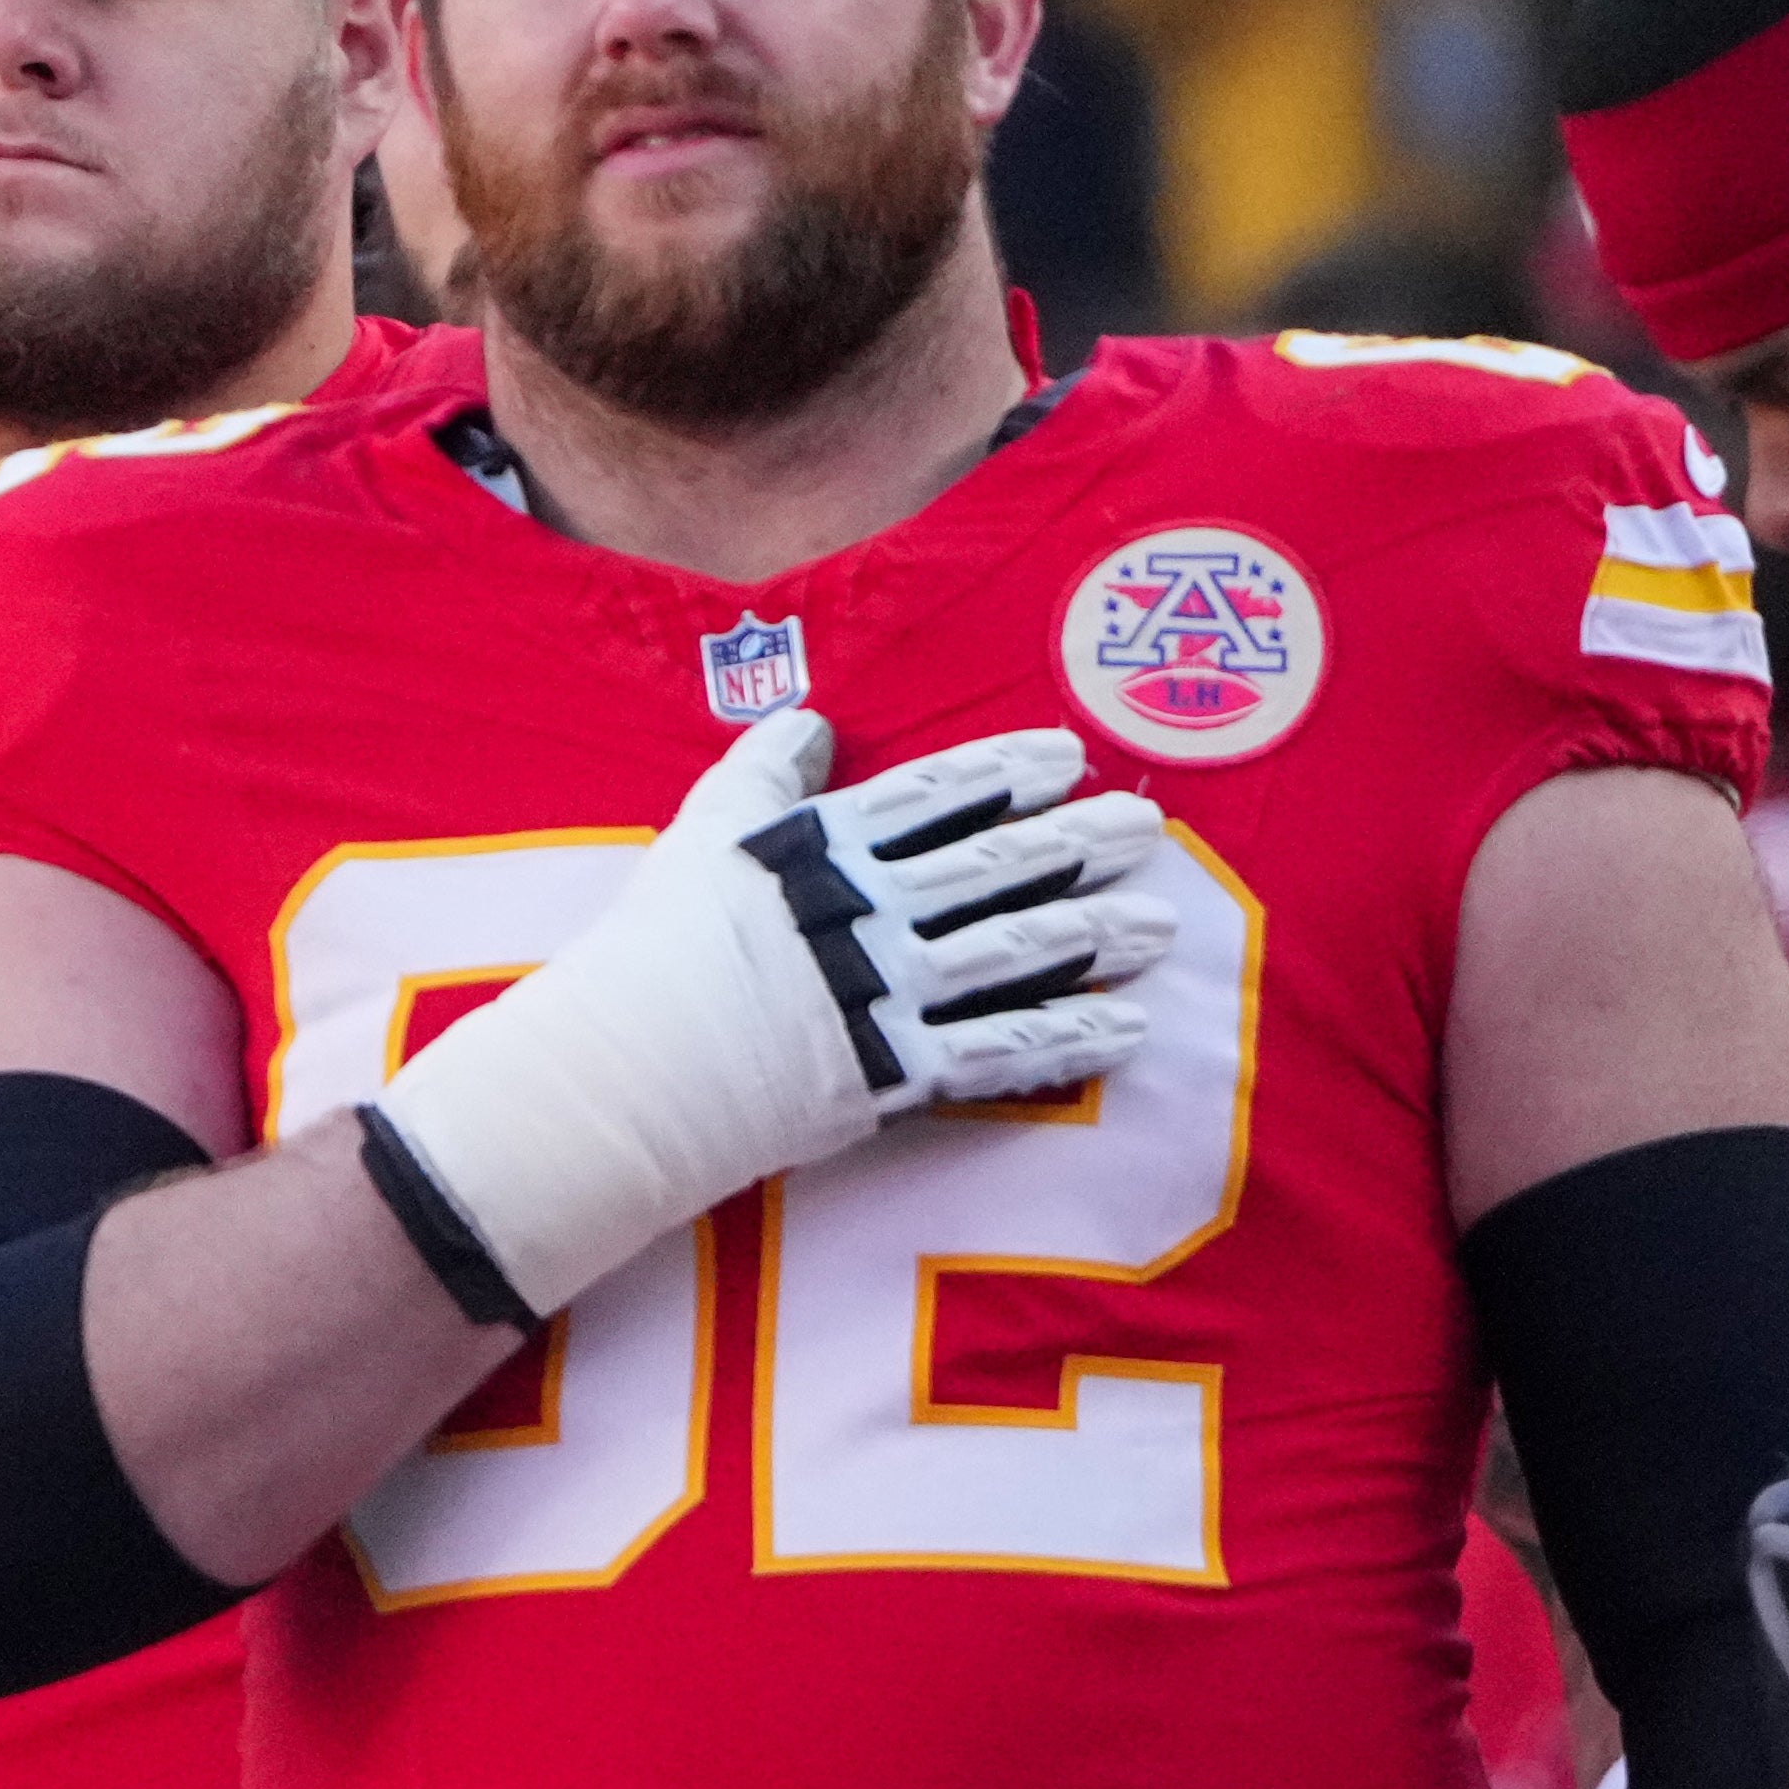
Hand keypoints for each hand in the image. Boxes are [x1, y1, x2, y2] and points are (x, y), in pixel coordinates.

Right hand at [370, 711, 1174, 1322]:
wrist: (630, 1062)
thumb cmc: (653, 943)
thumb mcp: (699, 830)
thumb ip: (764, 773)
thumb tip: (814, 720)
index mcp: (823, 847)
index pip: (935, 796)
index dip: (1006, 772)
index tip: (1070, 756)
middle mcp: (870, 910)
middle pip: (996, 866)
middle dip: (1079, 844)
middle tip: (1150, 827)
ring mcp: (888, 989)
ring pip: (1015, 951)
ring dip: (1094, 934)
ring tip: (1158, 922)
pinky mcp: (896, 1068)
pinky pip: (1002, 1050)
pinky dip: (1070, 1037)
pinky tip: (1125, 1026)